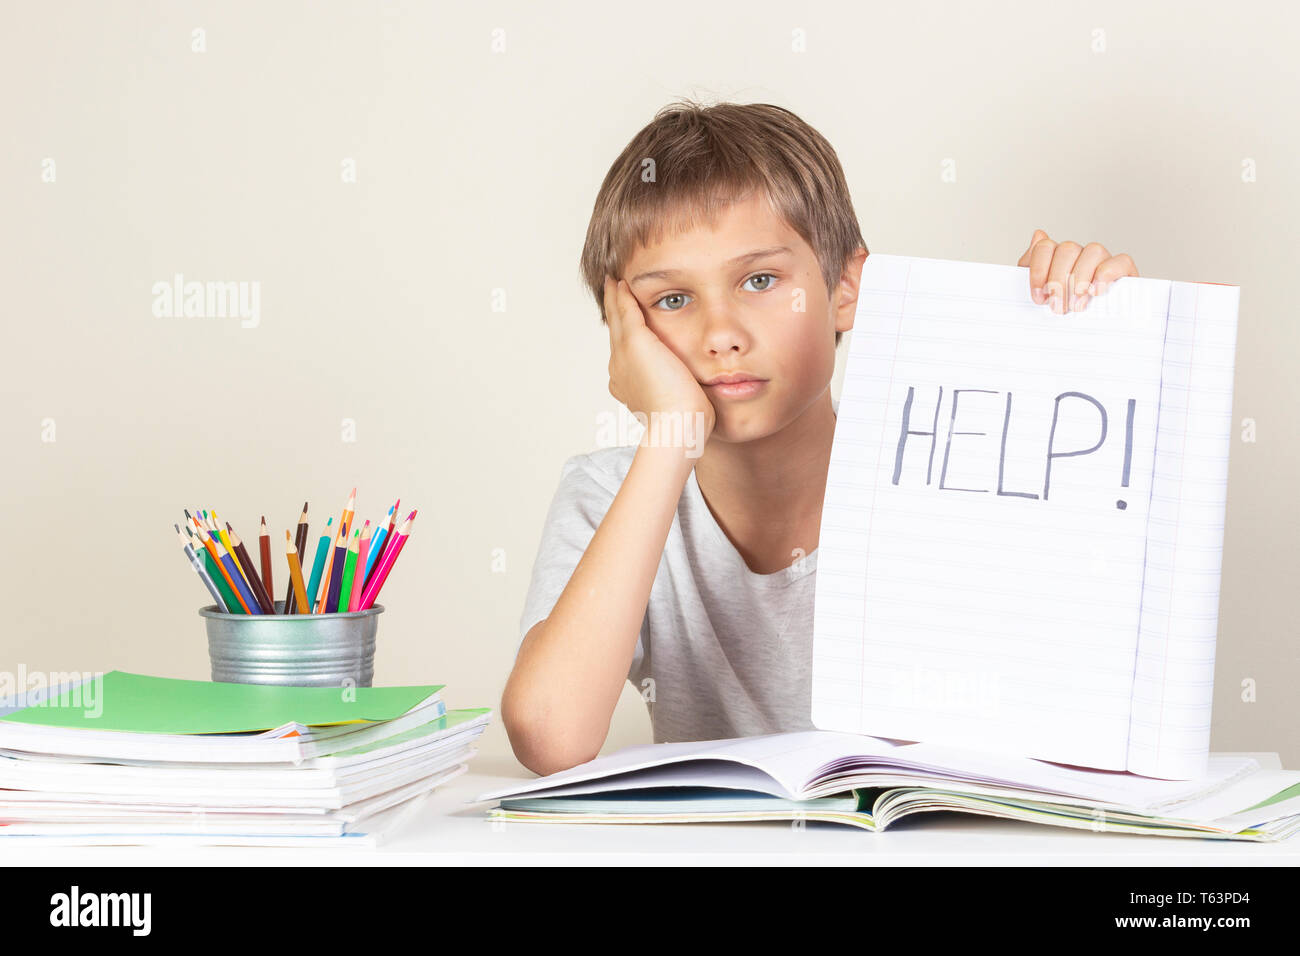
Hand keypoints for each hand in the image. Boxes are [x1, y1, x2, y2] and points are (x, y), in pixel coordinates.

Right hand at [604, 276, 715, 448]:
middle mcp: (618, 368)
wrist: (677, 427)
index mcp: (626, 384)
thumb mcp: (678, 405)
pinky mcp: (635, 342)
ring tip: (614, 283)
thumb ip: (678, 394)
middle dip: (614, 311)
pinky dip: (622, 295)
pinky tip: (622, 282)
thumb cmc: (684, 424)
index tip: (625, 324)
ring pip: (617, 319)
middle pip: (615, 332)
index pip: (624, 353)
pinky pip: (625, 310)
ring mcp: (623, 355)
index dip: (624, 335)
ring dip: (615, 298)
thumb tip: (688, 395)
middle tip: (611, 291)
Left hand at [1017, 229, 1138, 313]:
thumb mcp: (1040, 294)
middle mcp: (1081, 255)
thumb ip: (1031, 267)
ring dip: (1080, 278)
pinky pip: (1121, 261)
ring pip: (1093, 251)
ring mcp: (1103, 262)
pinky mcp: (1124, 273)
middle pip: (1067, 249)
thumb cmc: (1062, 314)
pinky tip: (1095, 292)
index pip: (1046, 247)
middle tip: (1057, 307)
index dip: (1038, 271)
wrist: (1090, 339)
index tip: (1039, 296)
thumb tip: (1038, 235)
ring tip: (1076, 304)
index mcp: (1057, 259)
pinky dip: (1106, 274)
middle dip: (1059, 280)